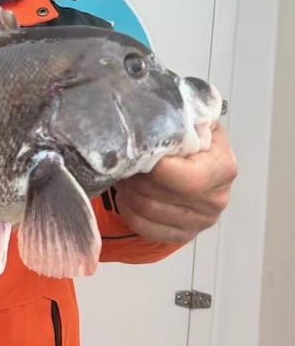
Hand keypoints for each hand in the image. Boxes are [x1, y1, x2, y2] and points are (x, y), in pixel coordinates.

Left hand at [112, 124, 237, 243]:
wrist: (196, 159)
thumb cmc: (190, 138)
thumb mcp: (191, 119)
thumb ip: (179, 116)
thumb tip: (152, 112)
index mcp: (223, 167)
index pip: (186, 179)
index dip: (154, 168)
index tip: (138, 152)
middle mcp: (217, 198)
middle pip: (159, 196)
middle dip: (134, 177)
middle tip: (123, 162)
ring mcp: (201, 220)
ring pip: (147, 211)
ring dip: (128, 191)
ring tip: (125, 174)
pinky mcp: (183, 234)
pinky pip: (145, 228)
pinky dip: (129, 211)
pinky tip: (129, 194)